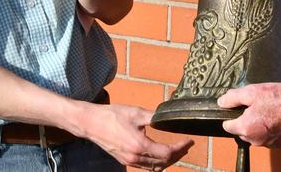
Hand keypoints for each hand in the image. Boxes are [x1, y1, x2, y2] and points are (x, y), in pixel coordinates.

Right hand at [72, 103, 193, 169]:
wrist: (90, 123)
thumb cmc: (111, 116)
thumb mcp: (136, 112)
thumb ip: (154, 117)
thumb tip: (169, 116)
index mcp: (139, 145)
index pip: (167, 153)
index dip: (181, 148)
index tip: (189, 141)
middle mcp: (135, 157)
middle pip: (163, 163)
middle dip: (178, 155)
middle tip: (186, 146)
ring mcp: (129, 160)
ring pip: (155, 167)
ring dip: (168, 161)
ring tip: (178, 151)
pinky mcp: (125, 160)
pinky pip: (146, 166)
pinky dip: (157, 163)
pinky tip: (161, 154)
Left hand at [217, 83, 280, 146]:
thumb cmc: (278, 98)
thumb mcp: (252, 92)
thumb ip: (233, 98)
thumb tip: (221, 102)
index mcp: (245, 128)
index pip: (227, 126)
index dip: (231, 115)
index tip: (239, 107)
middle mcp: (254, 140)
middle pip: (241, 131)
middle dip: (246, 119)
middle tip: (257, 105)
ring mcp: (268, 143)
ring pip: (255, 134)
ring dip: (258, 125)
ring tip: (268, 110)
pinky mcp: (279, 144)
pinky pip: (268, 137)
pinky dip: (270, 129)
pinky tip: (277, 118)